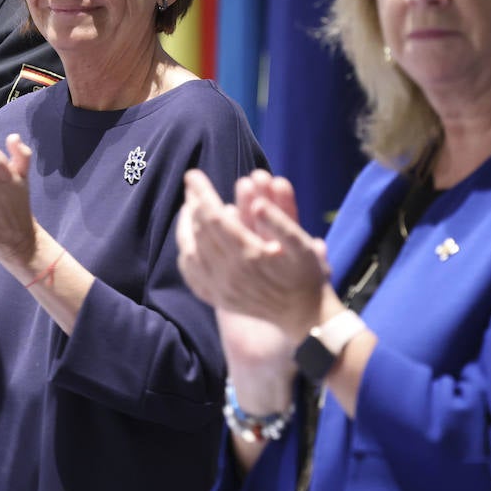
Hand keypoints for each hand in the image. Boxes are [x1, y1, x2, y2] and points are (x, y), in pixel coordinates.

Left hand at [177, 169, 330, 343]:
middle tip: (191, 184)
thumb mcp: (303, 246)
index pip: (213, 217)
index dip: (202, 194)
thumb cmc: (306, 275)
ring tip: (188, 208)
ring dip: (185, 227)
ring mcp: (220, 288)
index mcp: (248, 255)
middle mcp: (229, 273)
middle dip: (193, 204)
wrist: (304, 315)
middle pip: (199, 231)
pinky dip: (185, 254)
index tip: (193, 175)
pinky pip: (191, 275)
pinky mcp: (218, 298)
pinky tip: (188, 241)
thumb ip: (282, 223)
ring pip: (189, 252)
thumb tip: (258, 205)